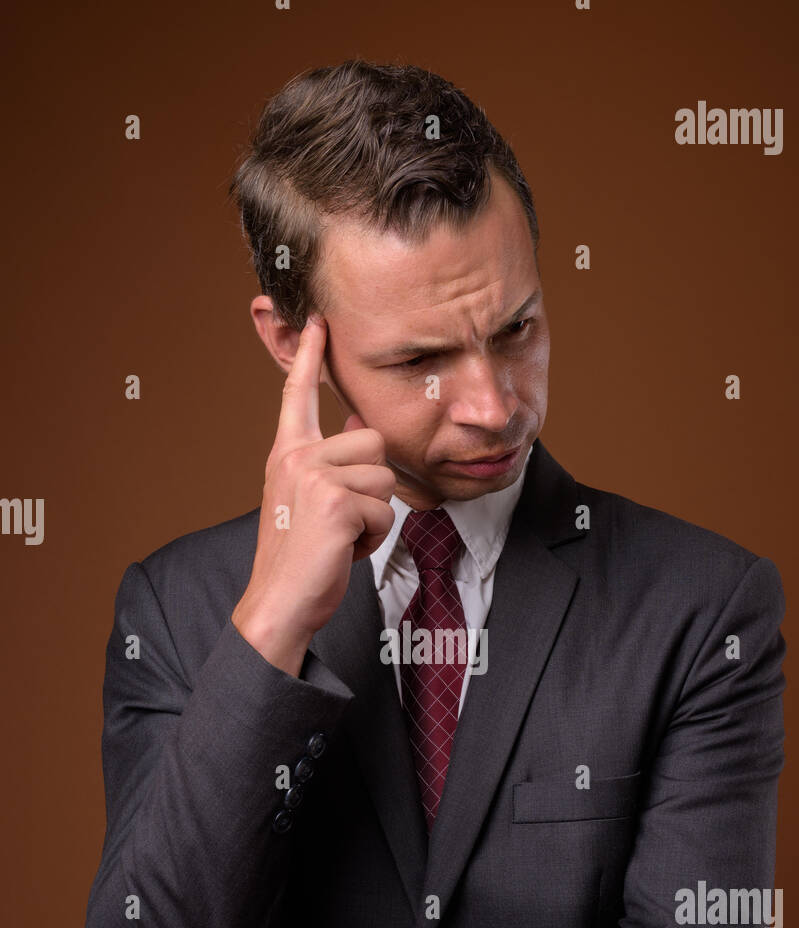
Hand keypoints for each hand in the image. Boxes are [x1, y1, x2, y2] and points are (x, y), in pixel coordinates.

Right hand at [231, 314, 395, 674]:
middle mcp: (297, 456)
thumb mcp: (309, 500)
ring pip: (385, 478)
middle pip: (372, 442)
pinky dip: (374, 538)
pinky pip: (385, 511)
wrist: (279, 601)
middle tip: (343, 518)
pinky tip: (344, 549)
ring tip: (342, 535)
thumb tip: (358, 427)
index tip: (319, 322)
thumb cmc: (299, 557)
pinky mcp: (336, 502)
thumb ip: (329, 464)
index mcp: (286, 453)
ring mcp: (315, 477)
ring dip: (375, 515)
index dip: (311, 356)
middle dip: (373, 485)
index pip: (299, 394)